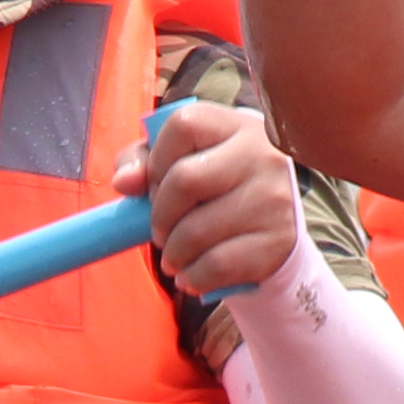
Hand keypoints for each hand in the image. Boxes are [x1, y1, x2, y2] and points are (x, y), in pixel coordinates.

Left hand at [124, 100, 305, 299]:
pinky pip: (217, 264)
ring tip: (174, 257)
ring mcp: (275, 198)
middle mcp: (262, 155)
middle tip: (160, 232)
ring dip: (173, 253)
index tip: (155, 185)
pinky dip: (193, 277)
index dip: (156, 159)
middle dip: (159, 215)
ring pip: (196, 231)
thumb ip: (144, 161)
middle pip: (185, 181)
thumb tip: (124, 182)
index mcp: (236, 125)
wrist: (277, 224)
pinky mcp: (280, 240)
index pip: (182, 126)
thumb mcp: (184, 160)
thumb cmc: (219, 186)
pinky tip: (191, 277)